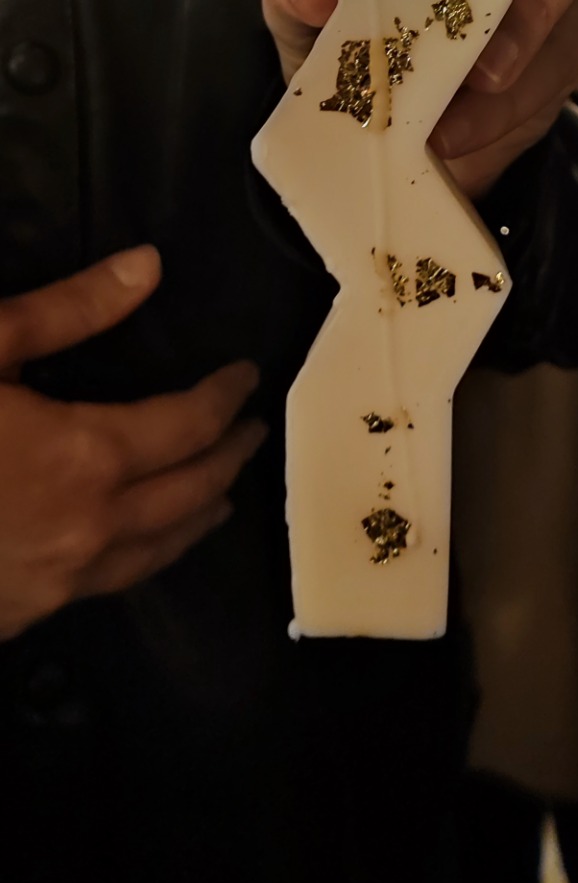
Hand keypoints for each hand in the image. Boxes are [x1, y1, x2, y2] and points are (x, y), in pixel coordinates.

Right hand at [0, 247, 264, 640]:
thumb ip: (69, 311)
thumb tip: (147, 267)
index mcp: (86, 458)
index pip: (187, 426)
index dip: (224, 398)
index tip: (246, 378)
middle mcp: (89, 530)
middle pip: (190, 495)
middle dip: (227, 457)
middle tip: (250, 430)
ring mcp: (56, 584)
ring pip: (157, 553)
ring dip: (197, 515)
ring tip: (219, 492)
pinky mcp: (23, 615)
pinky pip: (108, 585)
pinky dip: (143, 556)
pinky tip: (134, 544)